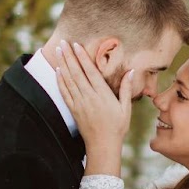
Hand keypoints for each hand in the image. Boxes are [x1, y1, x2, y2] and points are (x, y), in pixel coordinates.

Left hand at [56, 41, 134, 169]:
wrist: (102, 146)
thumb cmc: (117, 127)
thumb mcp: (126, 108)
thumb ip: (126, 89)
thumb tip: (131, 71)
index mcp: (102, 95)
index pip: (90, 72)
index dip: (82, 57)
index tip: (76, 45)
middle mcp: (89, 97)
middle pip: (76, 73)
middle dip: (69, 56)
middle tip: (63, 42)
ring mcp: (79, 104)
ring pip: (68, 80)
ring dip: (63, 64)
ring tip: (58, 51)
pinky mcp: (73, 110)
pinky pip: (64, 93)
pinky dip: (60, 81)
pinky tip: (57, 71)